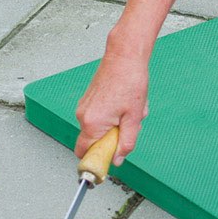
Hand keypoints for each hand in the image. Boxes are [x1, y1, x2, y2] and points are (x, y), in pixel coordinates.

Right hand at [74, 50, 149, 166]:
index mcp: (92, 123)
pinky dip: (112, 116)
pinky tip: (124, 103)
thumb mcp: (134, 117)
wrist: (125, 56)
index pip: (84, 154)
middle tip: (128, 126)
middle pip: (93, 142)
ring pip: (98, 128)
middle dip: (112, 139)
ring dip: (115, 126)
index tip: (107, 162)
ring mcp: (84, 107)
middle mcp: (83, 116)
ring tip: (129, 110)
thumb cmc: (130, 81)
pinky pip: (98, 117)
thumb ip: (126, 142)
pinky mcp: (88, 100)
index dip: (96, 161)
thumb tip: (118, 160)